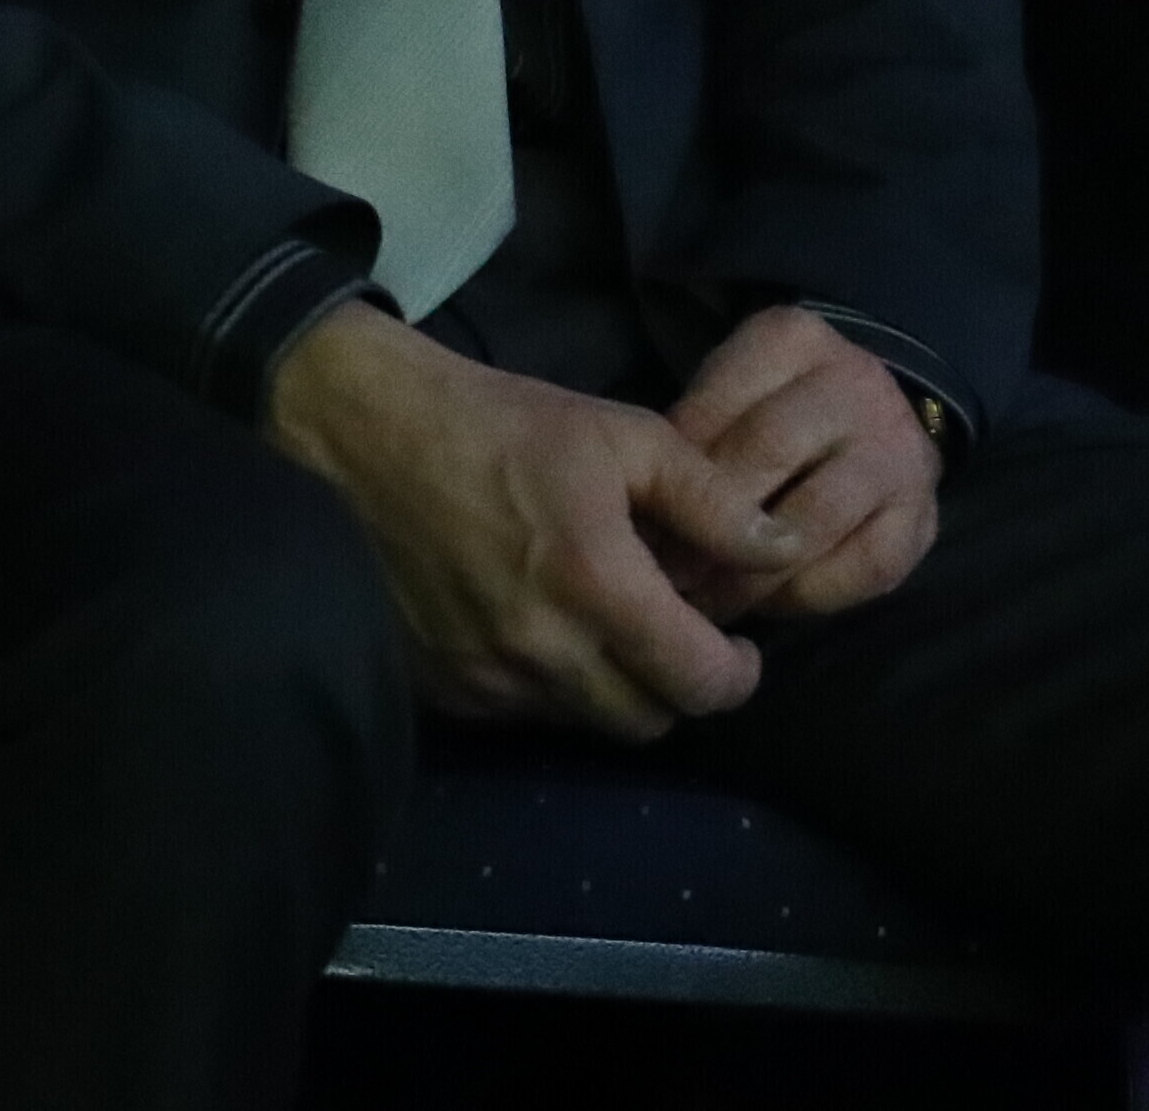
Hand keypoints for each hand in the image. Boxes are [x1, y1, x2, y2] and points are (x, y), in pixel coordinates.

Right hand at [263, 303, 776, 739]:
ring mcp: (485, 679)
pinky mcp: (443, 689)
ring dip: (613, 690)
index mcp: (595, 584)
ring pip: (585, 723)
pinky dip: (550, 686)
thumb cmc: (502, 424)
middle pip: (647, 722)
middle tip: (679, 638)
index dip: (734, 676)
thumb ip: (711, 500)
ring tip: (609, 627)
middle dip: (678, 688)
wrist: (365, 436)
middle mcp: (542, 651)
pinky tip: (545, 627)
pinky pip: (523, 715)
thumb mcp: (623, 435)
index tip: (738, 649)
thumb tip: (783, 547)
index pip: (697, 683)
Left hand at [659, 307, 941, 626]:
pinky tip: (770, 602)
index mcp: (793, 341)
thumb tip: (641, 525)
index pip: (714, 408)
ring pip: (813, 519)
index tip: (638, 530)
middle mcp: (855, 384)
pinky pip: (862, 568)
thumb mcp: (730, 395)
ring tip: (708, 605)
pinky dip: (807, 595)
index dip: (671, 479)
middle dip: (707, 526)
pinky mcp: (924, 519)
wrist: (881, 421)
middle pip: (767, 454)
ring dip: (750, 574)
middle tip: (666, 578)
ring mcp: (898, 451)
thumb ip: (692, 441)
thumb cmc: (778, 414)